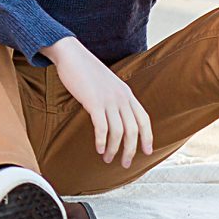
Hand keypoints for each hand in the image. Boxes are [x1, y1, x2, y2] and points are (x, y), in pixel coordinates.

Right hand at [46, 37, 154, 168]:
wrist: (71, 54)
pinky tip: (99, 149)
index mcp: (127, 93)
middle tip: (124, 164)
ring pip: (118, 132)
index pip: (144, 119)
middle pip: (133, 130)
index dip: (147, 137)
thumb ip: (114, 97)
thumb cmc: (85, 70)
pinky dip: (102, 141)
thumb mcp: (107, 83)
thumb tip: (115, 115)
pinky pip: (102, 127)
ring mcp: (108, 99)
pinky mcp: (94, 101)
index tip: (147, 152)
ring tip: (108, 159)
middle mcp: (121, 97)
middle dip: (130, 150)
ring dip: (114, 149)